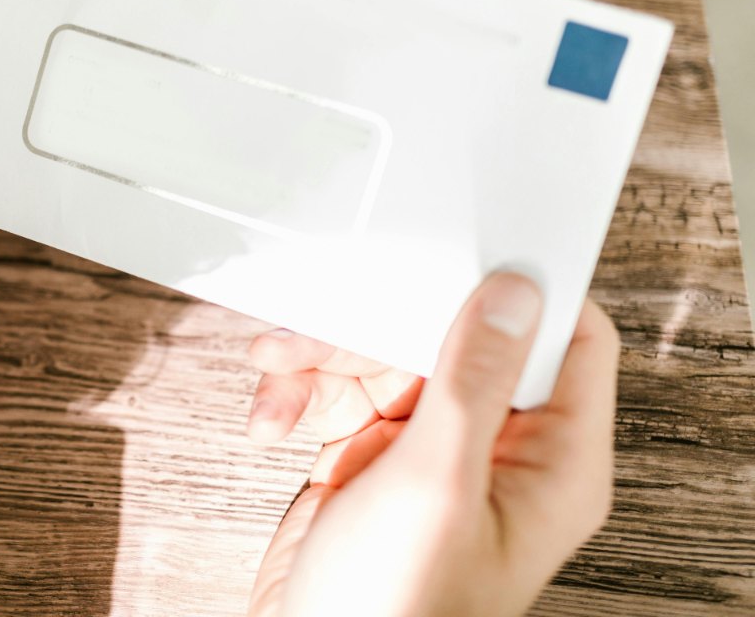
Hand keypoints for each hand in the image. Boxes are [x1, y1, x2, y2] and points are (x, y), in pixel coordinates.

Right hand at [246, 274, 617, 616]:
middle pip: (447, 335)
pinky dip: (297, 392)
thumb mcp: (435, 486)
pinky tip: (273, 417)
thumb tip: (512, 297)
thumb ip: (471, 382)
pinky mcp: (369, 455)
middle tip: (322, 328)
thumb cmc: (390, 610)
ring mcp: (428, 451)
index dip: (517, 293)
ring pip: (379, 354)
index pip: (563, 342)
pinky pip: (337, 389)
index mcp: (548, 462)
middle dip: (373, 324)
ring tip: (278, 376)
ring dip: (318, 357)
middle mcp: (493, 449)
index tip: (457, 254)